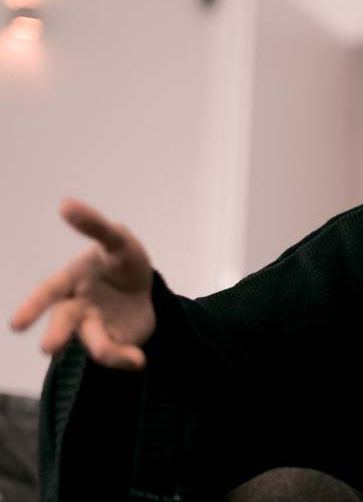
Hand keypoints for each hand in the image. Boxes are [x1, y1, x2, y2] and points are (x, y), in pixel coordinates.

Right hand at [9, 198, 155, 370]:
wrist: (144, 286)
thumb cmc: (121, 259)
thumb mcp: (117, 239)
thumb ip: (94, 225)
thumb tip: (64, 203)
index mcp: (72, 280)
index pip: (50, 291)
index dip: (33, 306)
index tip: (17, 324)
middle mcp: (77, 307)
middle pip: (64, 321)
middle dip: (57, 334)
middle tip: (49, 348)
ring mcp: (94, 326)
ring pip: (93, 342)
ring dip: (102, 349)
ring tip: (119, 355)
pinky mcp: (115, 341)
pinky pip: (116, 353)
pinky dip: (126, 359)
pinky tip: (139, 360)